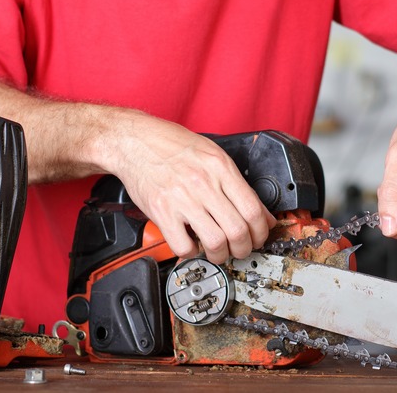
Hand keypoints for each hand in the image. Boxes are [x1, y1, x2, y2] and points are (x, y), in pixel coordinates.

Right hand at [107, 114, 275, 263]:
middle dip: (244, 248)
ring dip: (221, 254)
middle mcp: (204, 183)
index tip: (258, 236)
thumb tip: (260, 212)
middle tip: (240, 249)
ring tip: (218, 252)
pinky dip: (191, 252)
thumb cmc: (173, 145)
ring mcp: (182, 199)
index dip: (261, 231)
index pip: (253, 209)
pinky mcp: (162, 211)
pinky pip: (183, 245)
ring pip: (216, 242)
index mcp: (220, 168)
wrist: (135, 140)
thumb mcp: (213, 155)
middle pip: (238, 230)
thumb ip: (237, 184)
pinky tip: (192, 245)